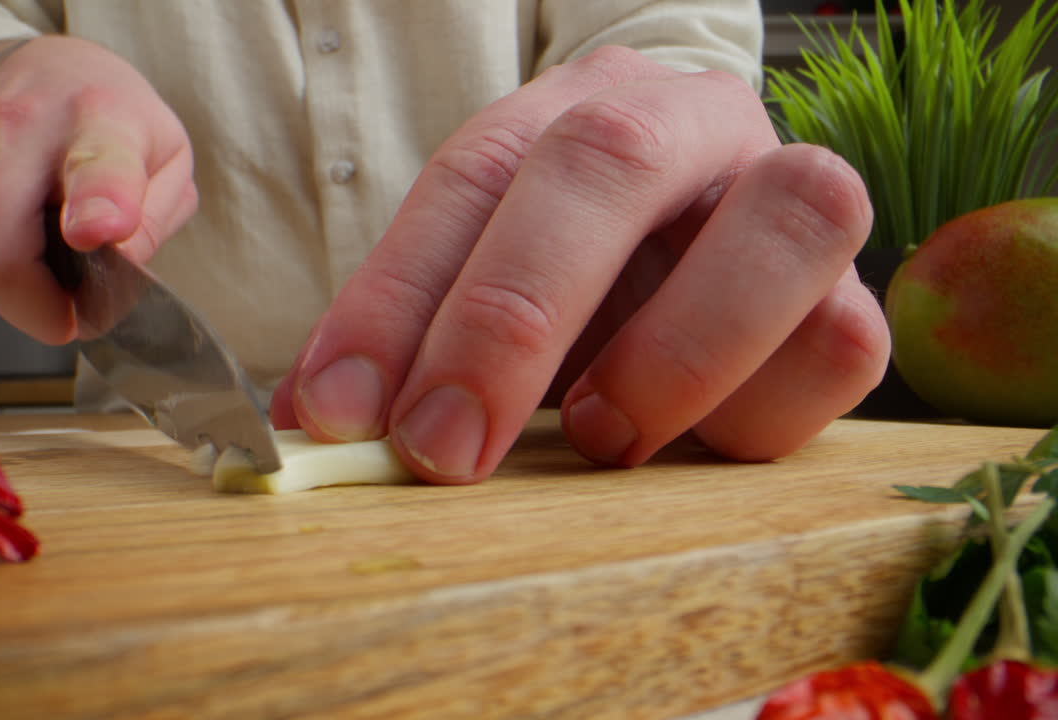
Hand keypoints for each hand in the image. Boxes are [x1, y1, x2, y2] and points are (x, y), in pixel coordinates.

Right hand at [0, 36, 197, 343]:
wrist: (47, 68)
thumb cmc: (115, 117)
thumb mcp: (168, 160)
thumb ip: (151, 222)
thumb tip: (115, 280)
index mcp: (101, 119)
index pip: (94, 168)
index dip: (96, 207)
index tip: (94, 236)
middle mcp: (20, 125)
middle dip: (37, 308)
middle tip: (76, 315)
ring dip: (25, 285)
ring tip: (59, 251)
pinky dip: (4, 262)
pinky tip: (29, 231)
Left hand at [270, 46, 889, 483]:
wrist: (710, 248)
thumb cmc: (579, 278)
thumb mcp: (483, 290)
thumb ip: (409, 341)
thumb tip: (317, 425)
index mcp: (580, 108)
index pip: (476, 173)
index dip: (398, 294)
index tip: (339, 410)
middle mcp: (694, 127)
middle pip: (612, 159)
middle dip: (512, 315)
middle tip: (444, 449)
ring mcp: (793, 199)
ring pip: (791, 218)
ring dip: (673, 355)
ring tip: (601, 435)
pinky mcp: (857, 300)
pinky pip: (843, 345)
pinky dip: (752, 415)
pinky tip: (689, 445)